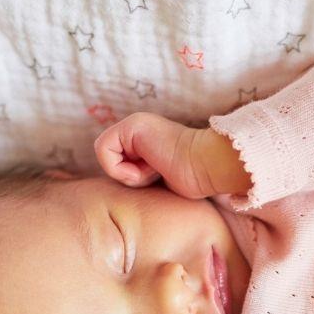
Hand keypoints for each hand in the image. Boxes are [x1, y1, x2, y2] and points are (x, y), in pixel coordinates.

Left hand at [94, 112, 250, 198]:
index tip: (157, 177)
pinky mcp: (131, 126)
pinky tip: (151, 167)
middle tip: (156, 175)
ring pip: (105, 155)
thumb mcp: (160, 180)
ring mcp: (134, 124)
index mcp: (145, 138)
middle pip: (109, 159)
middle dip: (129, 176)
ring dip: (130, 174)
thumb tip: (129, 189)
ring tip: (156, 171)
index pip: (115, 160)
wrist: (208, 167)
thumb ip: (142, 176)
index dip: (129, 177)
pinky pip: (104, 150)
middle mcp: (137, 128)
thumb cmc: (195, 180)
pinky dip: (123, 170)